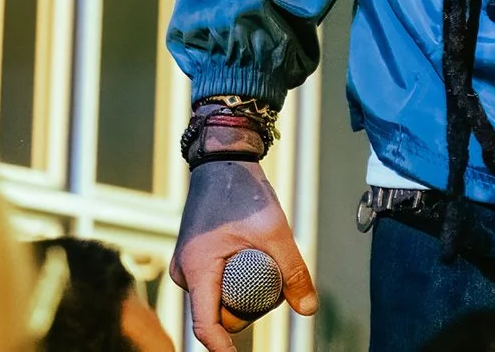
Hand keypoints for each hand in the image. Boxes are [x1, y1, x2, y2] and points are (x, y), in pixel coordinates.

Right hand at [170, 159, 314, 351]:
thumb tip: (308, 310)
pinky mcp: (195, 259)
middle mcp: (186, 273)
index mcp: (197, 270)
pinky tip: (256, 260)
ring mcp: (188, 266)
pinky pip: (215, 284)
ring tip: (267, 263)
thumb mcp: (275, 232)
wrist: (224, 160)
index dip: (223, 348)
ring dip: (243, 294)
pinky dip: (236, 281)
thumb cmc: (244, 193)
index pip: (205, 325)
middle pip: (217, 313)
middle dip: (248, 310)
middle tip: (277, 285)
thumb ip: (292, 270)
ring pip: (217, 299)